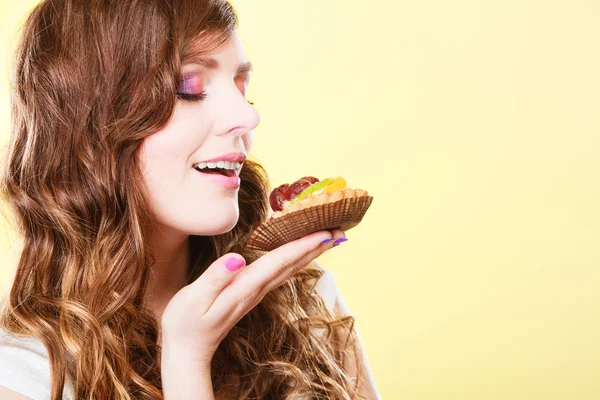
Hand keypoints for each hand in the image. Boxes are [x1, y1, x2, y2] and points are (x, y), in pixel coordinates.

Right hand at [160, 229, 345, 363]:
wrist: (187, 352)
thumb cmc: (185, 325)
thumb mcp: (193, 300)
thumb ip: (216, 278)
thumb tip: (238, 259)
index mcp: (244, 288)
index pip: (279, 262)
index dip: (302, 245)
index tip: (324, 232)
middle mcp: (256, 290)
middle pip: (292, 264)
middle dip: (316, 246)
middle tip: (339, 229)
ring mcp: (256, 293)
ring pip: (289, 269)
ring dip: (309, 253)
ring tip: (327, 238)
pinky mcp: (251, 294)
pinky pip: (279, 272)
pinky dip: (294, 259)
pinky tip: (299, 253)